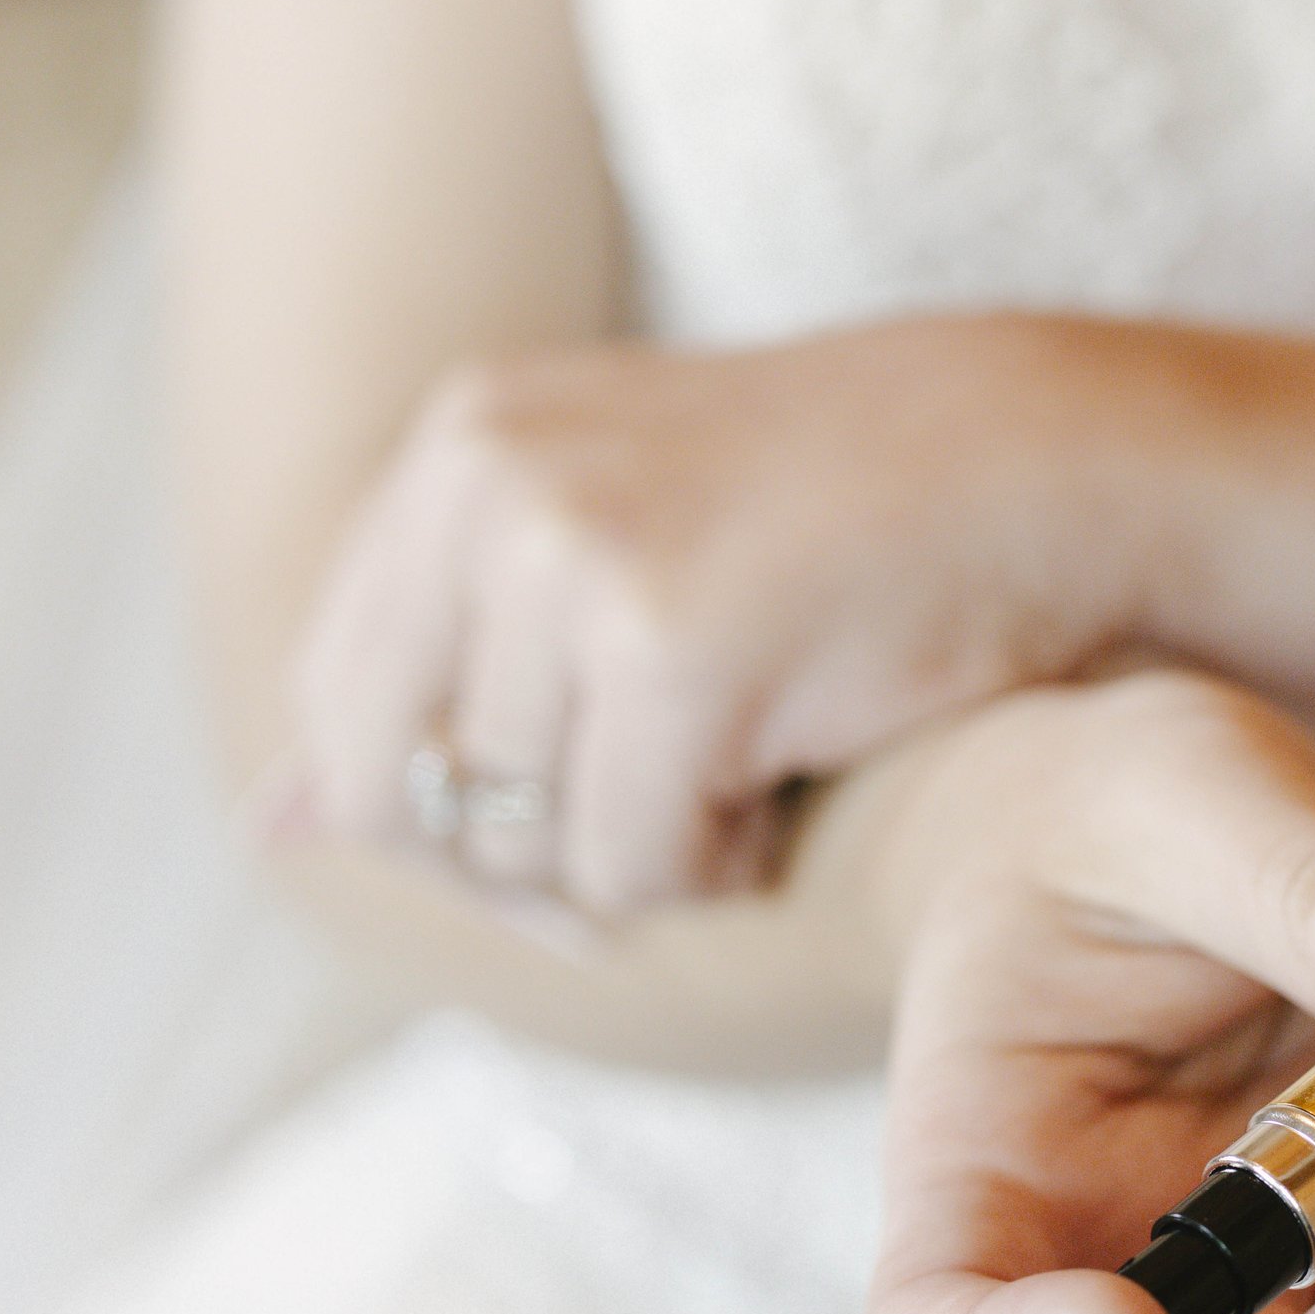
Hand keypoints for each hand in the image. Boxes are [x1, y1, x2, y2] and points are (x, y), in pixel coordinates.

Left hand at [287, 316, 1168, 911]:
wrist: (1050, 461)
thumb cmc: (838, 517)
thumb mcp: (605, 542)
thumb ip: (434, 668)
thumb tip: (265, 830)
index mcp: (459, 446)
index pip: (342, 706)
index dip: (443, 808)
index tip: (573, 809)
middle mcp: (490, 486)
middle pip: (411, 795)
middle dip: (525, 854)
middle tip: (658, 826)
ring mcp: (576, 561)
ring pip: (526, 843)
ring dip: (641, 854)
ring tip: (743, 771)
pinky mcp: (673, 651)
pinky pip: (636, 865)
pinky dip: (719, 867)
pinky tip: (786, 791)